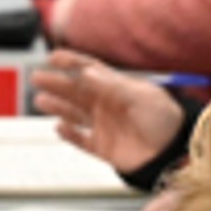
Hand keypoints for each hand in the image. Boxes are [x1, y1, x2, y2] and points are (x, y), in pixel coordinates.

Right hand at [31, 51, 185, 175]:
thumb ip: (112, 85)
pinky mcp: (104, 147)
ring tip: (41, 100)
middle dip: (57, 83)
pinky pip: (81, 140)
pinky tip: (59, 128)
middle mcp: (108, 105)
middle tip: (37, 77)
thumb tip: (86, 72)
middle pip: (76, 91)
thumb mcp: (141, 97)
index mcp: (118, 88)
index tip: (53, 56)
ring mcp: (105, 126)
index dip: (72, 61)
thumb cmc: (165, 119)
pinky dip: (70, 134)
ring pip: (74, 113)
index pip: (90, 70)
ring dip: (58, 106)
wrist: (174, 153)